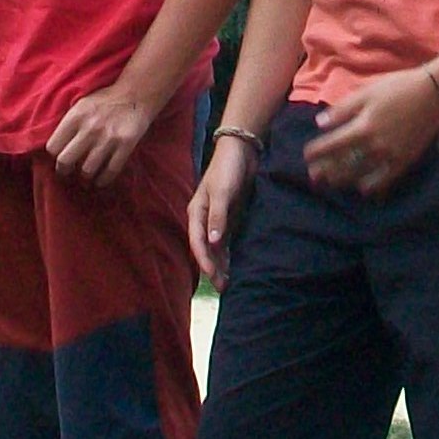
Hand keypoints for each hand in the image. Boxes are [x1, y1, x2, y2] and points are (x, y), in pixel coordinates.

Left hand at [45, 80, 158, 187]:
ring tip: (86, 178)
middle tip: (68, 173)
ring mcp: (108, 138)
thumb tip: (56, 148)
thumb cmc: (105, 101)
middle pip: (65, 161)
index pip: (53, 146)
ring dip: (85, 178)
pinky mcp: (125, 145)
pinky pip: (111, 171)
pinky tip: (101, 181)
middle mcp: (89, 128)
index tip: (59, 158)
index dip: (54, 156)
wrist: (135, 94)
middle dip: (64, 171)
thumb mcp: (81, 105)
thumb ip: (69, 124)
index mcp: (75, 117)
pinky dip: (103, 180)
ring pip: (87, 170)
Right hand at [188, 134, 255, 283]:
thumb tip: (212, 242)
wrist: (241, 151)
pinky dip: (228, 254)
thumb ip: (218, 216)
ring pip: (215, 247)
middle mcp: (204, 218)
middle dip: (212, 267)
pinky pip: (226, 241)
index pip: (197, 241)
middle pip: (205, 248)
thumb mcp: (222, 192)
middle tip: (222, 287)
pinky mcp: (229, 217)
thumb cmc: (227, 169)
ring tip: (227, 283)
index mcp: (197, 212)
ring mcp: (217, 219)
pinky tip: (232, 266)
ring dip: (220, 264)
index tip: (212, 275)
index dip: (204, 259)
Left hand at [304, 67, 438, 196]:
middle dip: (326, 171)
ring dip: (344, 180)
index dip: (316, 152)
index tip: (306, 155)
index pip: (332, 145)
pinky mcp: (404, 161)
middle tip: (314, 176)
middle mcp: (375, 146)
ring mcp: (390, 156)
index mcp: (362, 127)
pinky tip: (363, 189)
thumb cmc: (397, 87)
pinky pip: (385, 180)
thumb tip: (320, 123)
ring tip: (332, 183)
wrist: (433, 93)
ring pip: (361, 175)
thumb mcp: (366, 92)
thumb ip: (342, 110)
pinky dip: (371, 186)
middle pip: (344, 165)